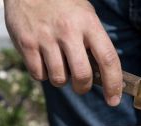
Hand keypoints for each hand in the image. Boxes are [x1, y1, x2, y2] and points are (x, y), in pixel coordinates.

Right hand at [4, 0, 122, 105]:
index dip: (113, 84)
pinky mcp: (26, 44)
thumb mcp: (85, 16)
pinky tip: (43, 59)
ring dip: (61, 79)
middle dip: (83, 87)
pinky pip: (39, 75)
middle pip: (82, 75)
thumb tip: (103, 76)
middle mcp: (68, 30)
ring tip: (58, 63)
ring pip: (59, 79)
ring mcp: (45, 38)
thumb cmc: (63, 5)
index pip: (108, 59)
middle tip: (81, 85)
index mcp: (88, 23)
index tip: (114, 100)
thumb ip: (94, 42)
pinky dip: (43, 74)